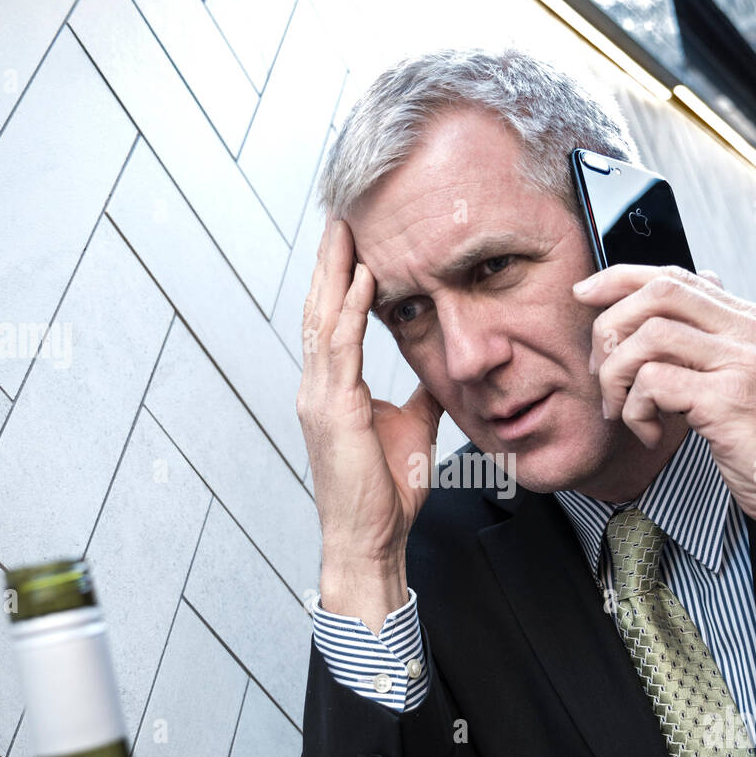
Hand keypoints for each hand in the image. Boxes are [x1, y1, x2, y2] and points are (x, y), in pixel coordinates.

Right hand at [297, 216, 444, 628]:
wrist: (372, 538)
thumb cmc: (386, 492)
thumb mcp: (411, 427)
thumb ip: (418, 394)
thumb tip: (437, 368)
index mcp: (333, 391)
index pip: (333, 322)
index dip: (339, 281)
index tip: (351, 242)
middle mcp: (318, 388)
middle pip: (320, 310)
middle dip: (330, 262)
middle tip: (340, 218)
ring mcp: (320, 398)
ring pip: (325, 320)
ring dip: (336, 273)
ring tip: (346, 232)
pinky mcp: (333, 412)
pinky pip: (342, 349)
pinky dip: (353, 311)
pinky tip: (365, 280)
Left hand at [573, 264, 755, 576]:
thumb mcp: (745, 377)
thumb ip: (716, 337)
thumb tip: (696, 285)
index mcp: (751, 320)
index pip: (675, 276)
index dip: (620, 278)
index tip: (584, 294)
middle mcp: (750, 330)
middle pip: (657, 294)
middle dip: (610, 329)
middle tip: (600, 372)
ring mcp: (742, 362)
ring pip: (648, 337)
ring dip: (617, 377)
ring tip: (622, 411)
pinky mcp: (728, 399)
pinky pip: (653, 383)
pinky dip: (635, 410)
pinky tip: (649, 434)